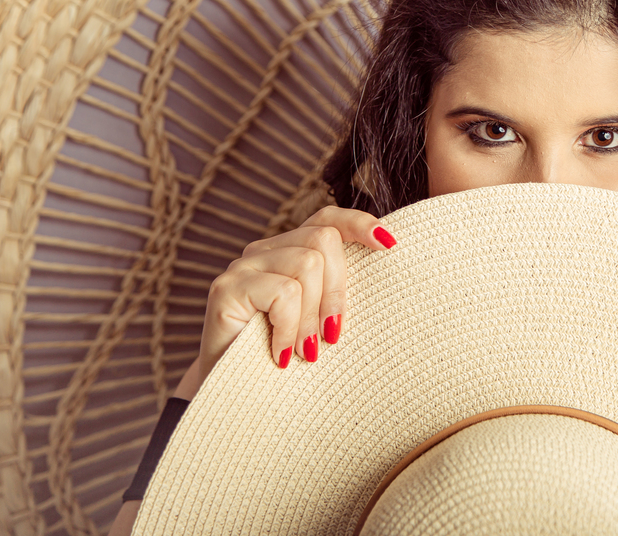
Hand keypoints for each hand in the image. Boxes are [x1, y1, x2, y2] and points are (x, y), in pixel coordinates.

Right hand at [198, 206, 396, 381]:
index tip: (390, 245)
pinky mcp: (227, 287)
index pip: (328, 218)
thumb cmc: (288, 359)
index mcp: (292, 251)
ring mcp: (244, 265)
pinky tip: (281, 353)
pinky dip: (290, 328)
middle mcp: (266, 250)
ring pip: (307, 265)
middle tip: (331, 336)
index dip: (359, 224)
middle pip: (324, 239)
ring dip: (312, 318)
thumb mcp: (322, 320)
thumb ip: (339, 292)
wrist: (236, 398)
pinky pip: (284, 292)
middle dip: (337, 291)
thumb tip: (386, 262)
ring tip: (305, 351)